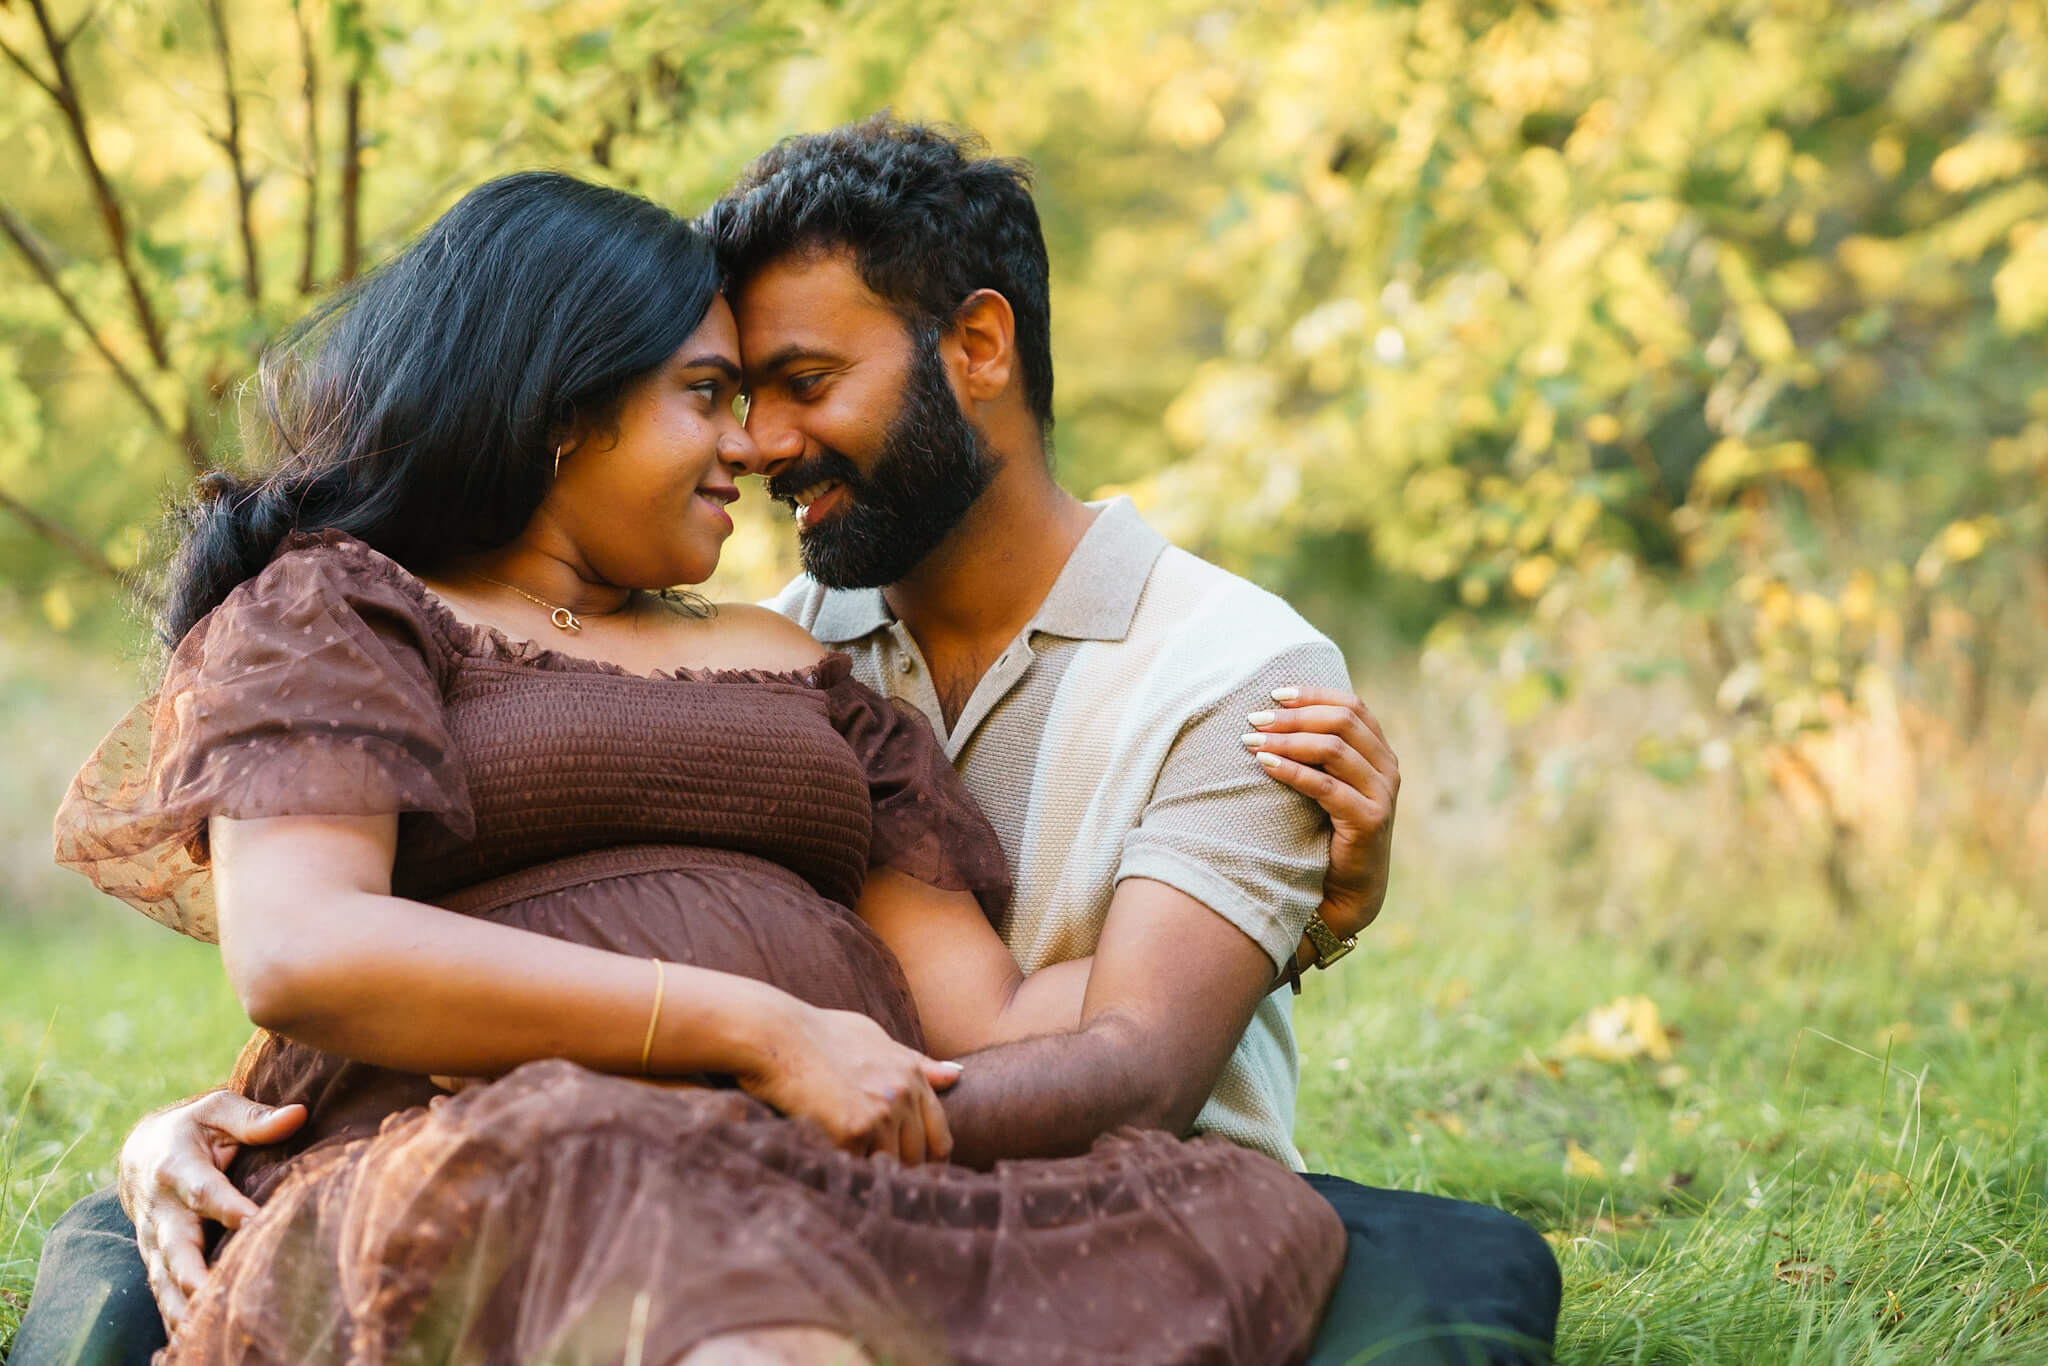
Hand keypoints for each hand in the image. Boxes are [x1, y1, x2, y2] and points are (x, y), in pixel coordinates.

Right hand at [117, 1090, 304, 1333]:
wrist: (141, 1151)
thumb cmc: (193, 1127)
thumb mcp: (217, 1109)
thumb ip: (254, 1118)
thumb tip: (298, 1114)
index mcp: (176, 1166)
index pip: (204, 1191)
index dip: (227, 1207)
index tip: (255, 1223)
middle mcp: (160, 1209)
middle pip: (175, 1247)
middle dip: (193, 1275)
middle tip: (216, 1297)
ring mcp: (154, 1239)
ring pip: (164, 1279)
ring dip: (182, 1308)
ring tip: (203, 1334)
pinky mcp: (155, 1260)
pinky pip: (162, 1293)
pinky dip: (174, 1318)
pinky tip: (191, 1343)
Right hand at [739, 1006, 961, 1164]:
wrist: (776, 1034)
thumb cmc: (818, 1033)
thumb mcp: (873, 1038)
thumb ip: (915, 1062)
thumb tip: (957, 1074)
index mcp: (912, 1075)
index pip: (940, 1138)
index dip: (928, 1163)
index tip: (913, 1176)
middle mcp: (904, 1094)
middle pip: (917, 1158)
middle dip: (899, 1174)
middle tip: (878, 1186)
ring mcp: (880, 1113)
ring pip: (889, 1167)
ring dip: (872, 1177)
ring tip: (854, 1184)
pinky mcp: (853, 1129)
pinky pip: (857, 1168)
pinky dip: (846, 1173)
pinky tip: (833, 1171)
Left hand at [1245, 687, 1399, 948]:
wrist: (1346, 889)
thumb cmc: (1326, 831)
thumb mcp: (1327, 783)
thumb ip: (1317, 751)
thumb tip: (1273, 711)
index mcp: (1380, 753)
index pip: (1351, 706)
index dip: (1313, 695)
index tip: (1274, 694)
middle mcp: (1387, 769)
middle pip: (1341, 722)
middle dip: (1294, 717)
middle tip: (1255, 719)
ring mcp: (1383, 794)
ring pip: (1333, 749)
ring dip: (1287, 741)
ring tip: (1251, 742)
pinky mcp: (1370, 820)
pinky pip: (1326, 786)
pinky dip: (1292, 771)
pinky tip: (1264, 765)